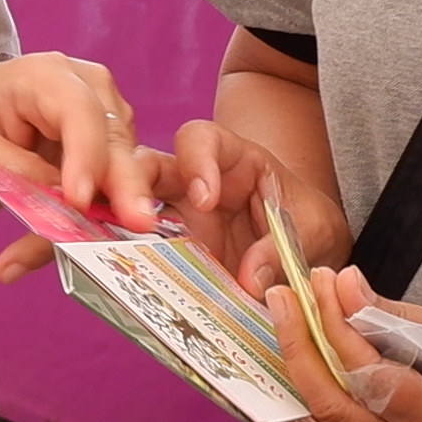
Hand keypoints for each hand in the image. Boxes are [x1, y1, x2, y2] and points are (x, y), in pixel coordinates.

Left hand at [0, 52, 164, 261]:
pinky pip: (112, 189)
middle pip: (115, 139)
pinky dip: (87, 223)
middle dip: (126, 186)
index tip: (80, 199)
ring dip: (95, 218)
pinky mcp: (116, 146)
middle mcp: (89, 87)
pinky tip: (57, 248)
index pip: (78, 110)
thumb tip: (62, 200)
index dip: (85, 154)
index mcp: (44, 75)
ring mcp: (108, 115)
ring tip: (45, 257)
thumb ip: (15, 170)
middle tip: (137, 225)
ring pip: (120, 170)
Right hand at [132, 115, 331, 292]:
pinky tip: (123, 282)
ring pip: (127, 207)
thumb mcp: (309, 233)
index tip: (206, 199)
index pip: (201, 139)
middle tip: (138, 224)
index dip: (196, 160)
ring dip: (116, 227)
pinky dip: (128, 266)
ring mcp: (174, 220)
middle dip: (128, 185)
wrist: (309, 256)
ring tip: (112, 252)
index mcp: (232, 161)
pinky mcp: (168, 256)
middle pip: (145, 167)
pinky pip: (138, 255)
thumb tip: (248, 280)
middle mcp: (191, 184)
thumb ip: (279, 251)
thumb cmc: (307, 227)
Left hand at [263, 259, 421, 421]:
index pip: (373, 375)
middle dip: (300, 348)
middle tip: (284, 298)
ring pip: (327, 421)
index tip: (324, 281)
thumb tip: (340, 286)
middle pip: (336, 406)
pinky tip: (303, 351)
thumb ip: (390, 315)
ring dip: (301, 368)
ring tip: (288, 318)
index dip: (339, 326)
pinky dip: (317, 389)